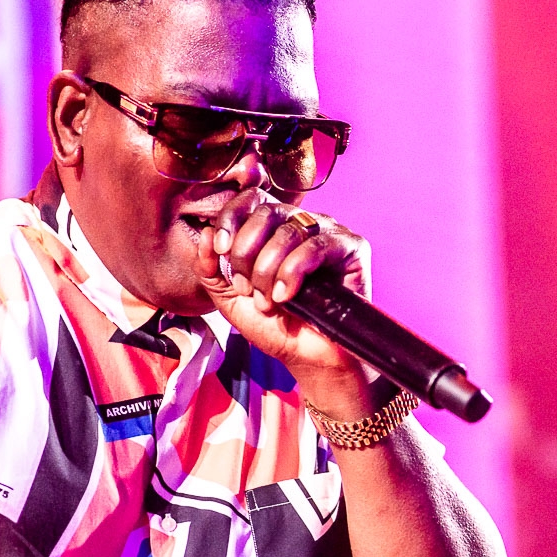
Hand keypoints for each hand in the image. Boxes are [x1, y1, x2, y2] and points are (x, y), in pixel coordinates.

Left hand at [194, 189, 375, 414]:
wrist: (307, 357)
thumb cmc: (274, 326)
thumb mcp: (230, 297)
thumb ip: (211, 267)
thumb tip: (205, 233)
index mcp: (273, 228)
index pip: (250, 200)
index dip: (231, 219)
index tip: (220, 250)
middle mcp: (301, 224)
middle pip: (267, 211)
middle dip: (247, 252)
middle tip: (246, 288)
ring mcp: (328, 232)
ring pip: (289, 230)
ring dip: (268, 269)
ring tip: (268, 301)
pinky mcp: (351, 247)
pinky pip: (316, 246)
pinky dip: (293, 271)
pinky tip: (286, 296)